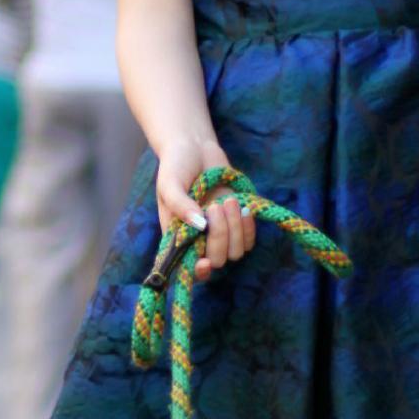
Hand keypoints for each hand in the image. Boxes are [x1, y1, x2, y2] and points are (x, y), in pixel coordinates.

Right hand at [155, 149, 255, 278]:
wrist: (195, 147)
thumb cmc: (176, 165)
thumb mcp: (169, 183)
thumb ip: (180, 204)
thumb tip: (199, 225)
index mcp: (177, 237)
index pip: (187, 268)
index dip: (198, 271)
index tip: (205, 261)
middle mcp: (198, 240)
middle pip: (216, 259)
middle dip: (220, 235)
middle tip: (215, 205)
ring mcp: (219, 233)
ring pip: (235, 252)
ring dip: (235, 228)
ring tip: (227, 201)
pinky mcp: (236, 224)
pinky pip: (248, 240)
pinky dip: (248, 227)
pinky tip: (244, 207)